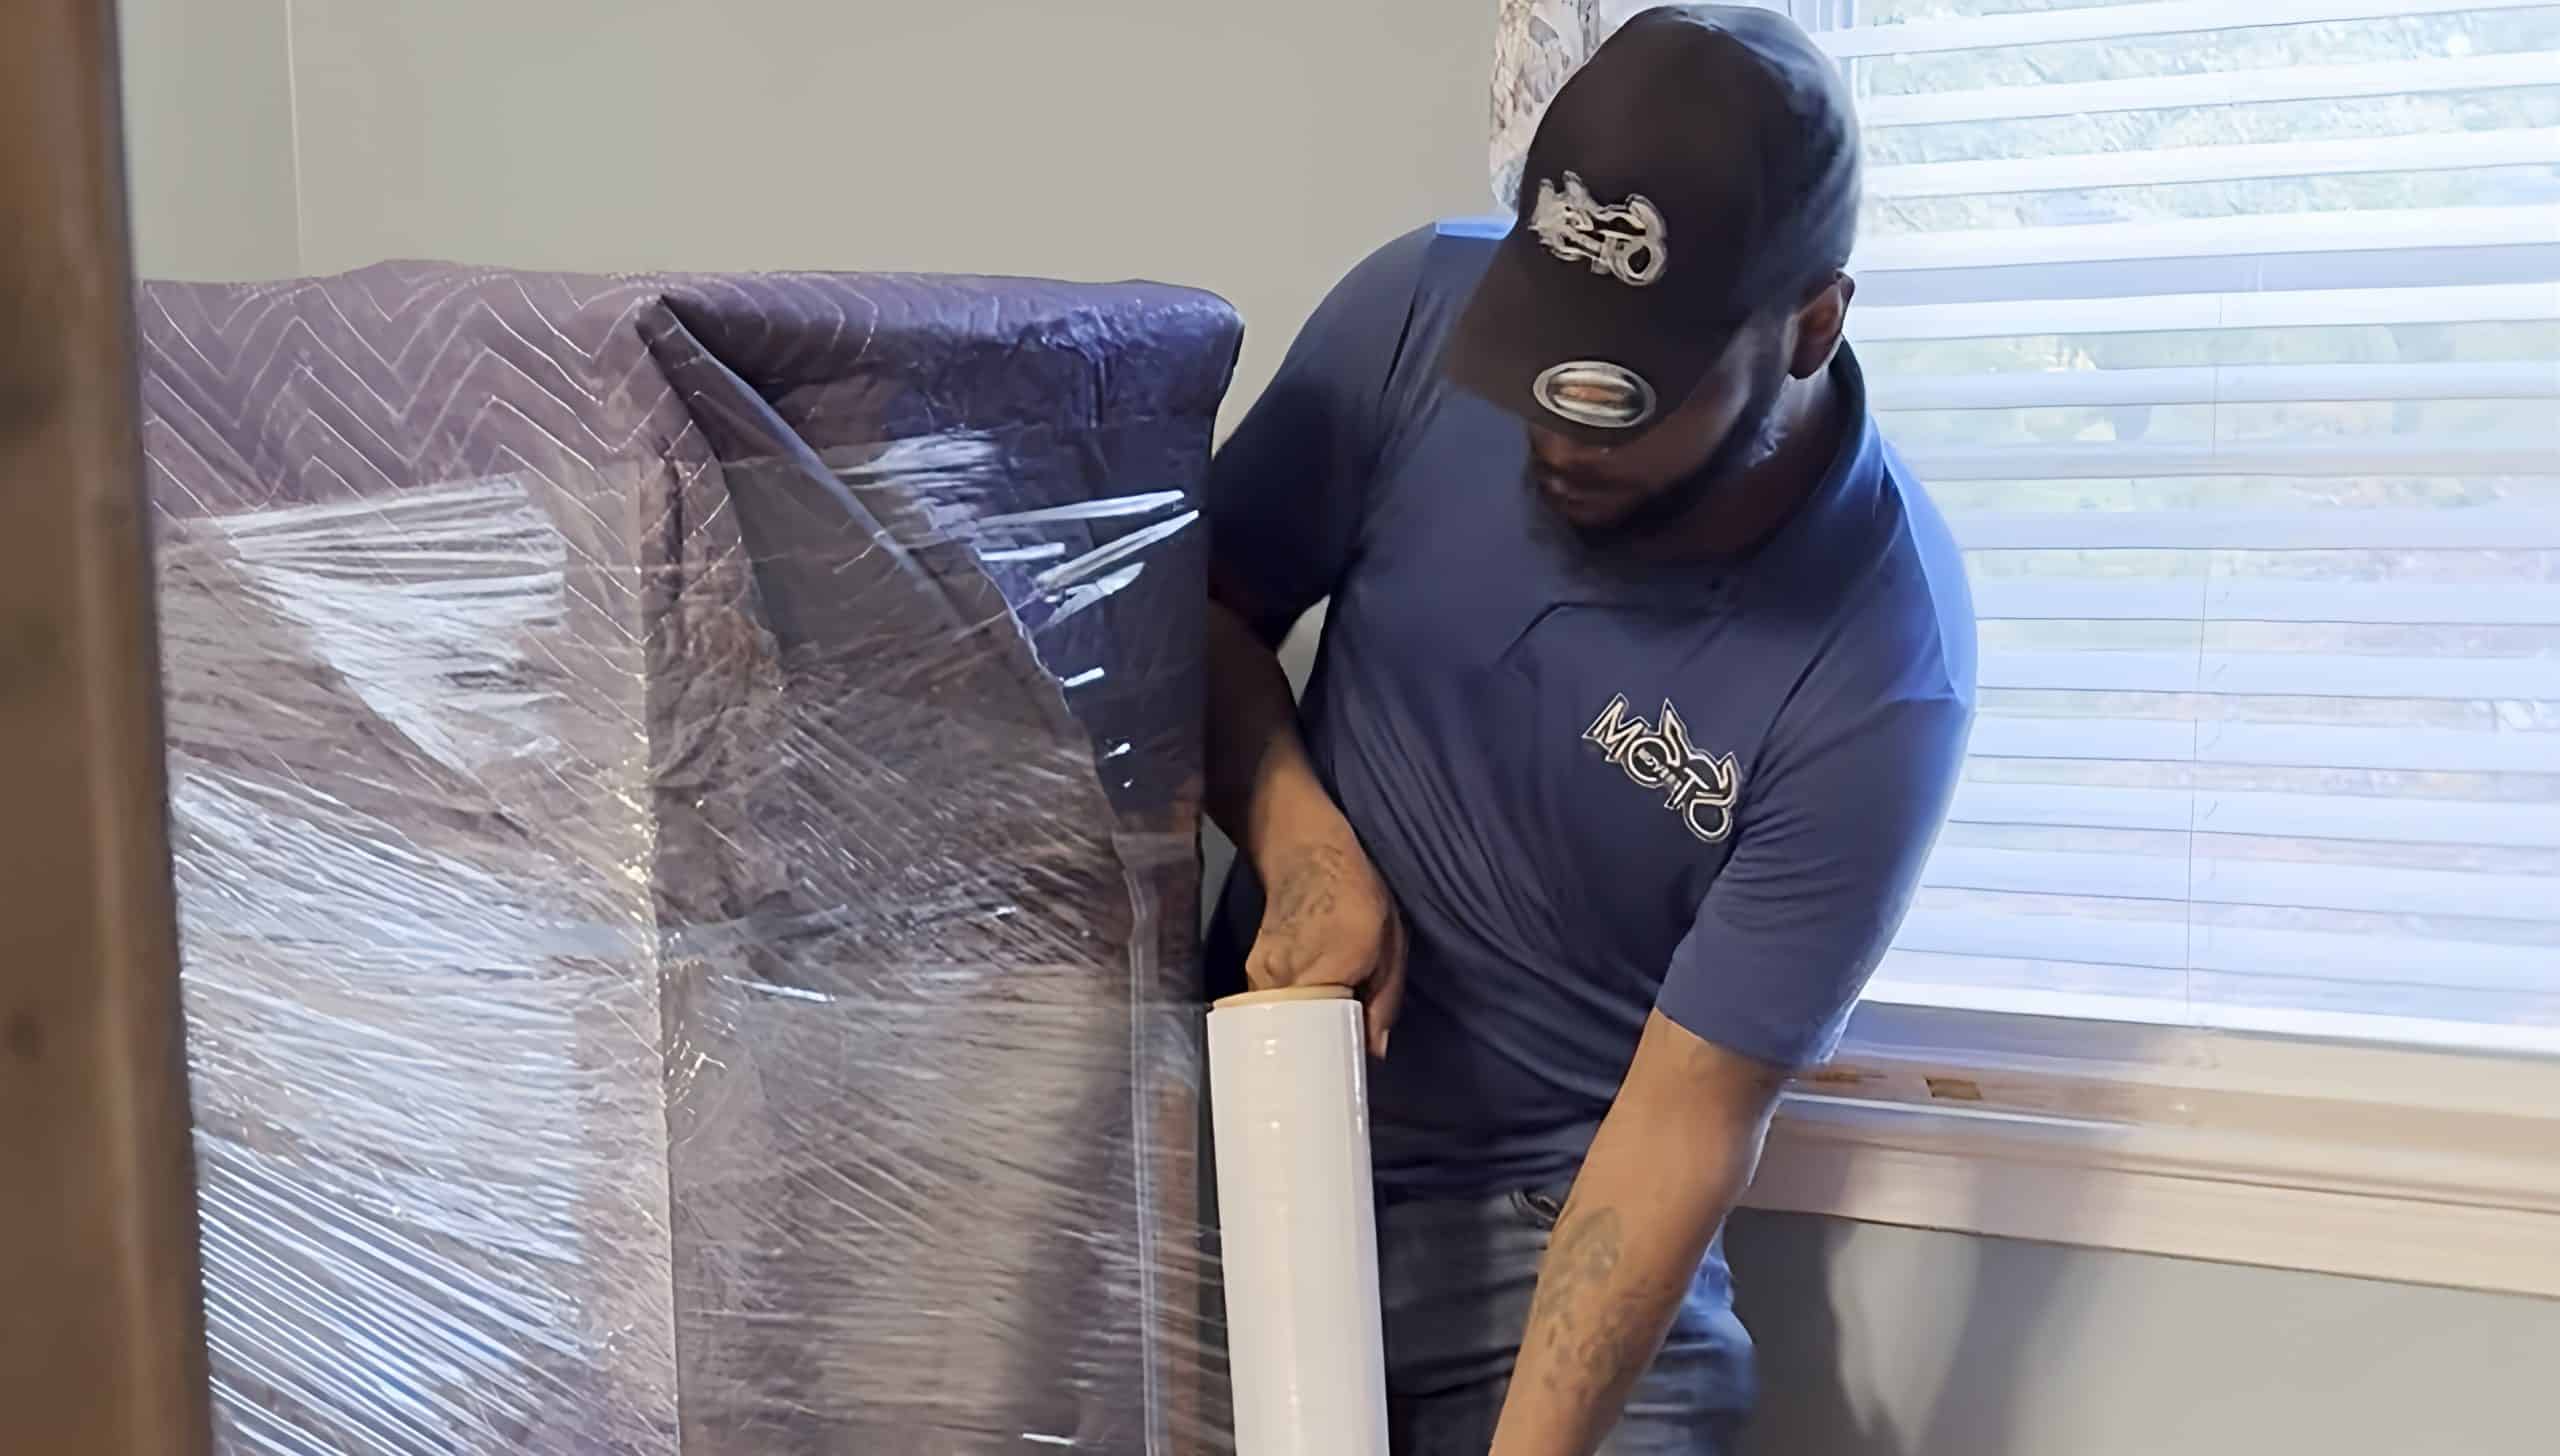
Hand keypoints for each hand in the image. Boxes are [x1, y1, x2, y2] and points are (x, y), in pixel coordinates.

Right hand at [1247, 836, 1406, 1058]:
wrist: (1307, 854)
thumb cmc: (1356, 896)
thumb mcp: (1389, 946)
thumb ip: (1384, 1001)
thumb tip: (1372, 1052)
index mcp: (1323, 976)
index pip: (1319, 1041)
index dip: (1330, 1063)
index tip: (1339, 1083)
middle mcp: (1282, 983)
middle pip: (1293, 1039)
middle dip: (1310, 1058)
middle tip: (1327, 1076)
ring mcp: (1259, 977)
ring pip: (1278, 1024)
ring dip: (1298, 1036)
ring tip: (1317, 1052)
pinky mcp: (1251, 971)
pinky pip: (1268, 1008)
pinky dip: (1285, 1019)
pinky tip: (1302, 1023)